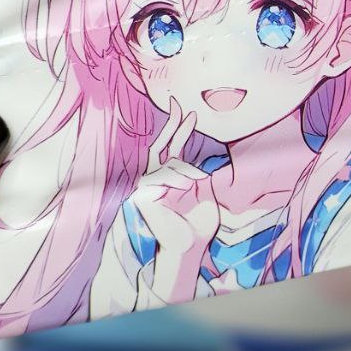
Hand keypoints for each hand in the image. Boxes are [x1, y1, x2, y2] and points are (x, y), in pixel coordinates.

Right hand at [130, 97, 218, 302]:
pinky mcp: (144, 198)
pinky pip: (158, 179)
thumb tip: (206, 159)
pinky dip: (173, 178)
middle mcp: (158, 178)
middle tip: (178, 102)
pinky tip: (187, 183)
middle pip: (161, 145)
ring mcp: (149, 187)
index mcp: (171, 175)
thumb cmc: (198, 224)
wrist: (188, 248)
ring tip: (199, 180)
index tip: (192, 112)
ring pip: (165, 164)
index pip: (172, 145)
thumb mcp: (205, 193)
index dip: (179, 127)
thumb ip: (201, 174)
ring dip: (184, 170)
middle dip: (171, 124)